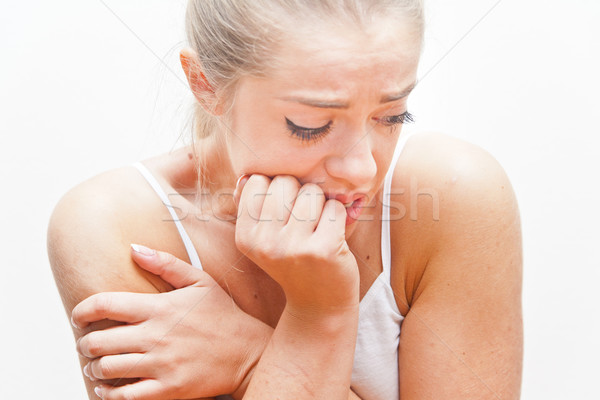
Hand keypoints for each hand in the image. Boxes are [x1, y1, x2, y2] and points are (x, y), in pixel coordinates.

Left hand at [71, 246, 270, 399]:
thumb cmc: (222, 315)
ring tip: (97, 365)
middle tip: (88, 344)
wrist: (248, 352)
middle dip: (85, 343)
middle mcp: (156, 335)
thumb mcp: (200, 281)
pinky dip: (108, 393)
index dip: (82, 311)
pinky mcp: (167, 389)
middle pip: (98, 341)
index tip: (79, 317)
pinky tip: (108, 387)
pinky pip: (124, 396)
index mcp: (160, 307)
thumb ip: (165, 263)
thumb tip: (133, 248)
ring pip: (107, 369)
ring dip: (95, 367)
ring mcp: (161, 364)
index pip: (105, 304)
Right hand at [234, 174, 359, 314]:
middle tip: (304, 222)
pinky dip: (339, 217)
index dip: (276, 190)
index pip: (257, 181)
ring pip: (312, 192)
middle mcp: (265, 243)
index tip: (283, 213)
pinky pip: (335, 207)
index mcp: (245, 237)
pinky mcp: (323, 250)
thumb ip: (253, 207)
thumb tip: (247, 175)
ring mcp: (294, 248)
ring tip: (317, 229)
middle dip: (300, 193)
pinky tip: (333, 236)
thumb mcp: (265, 239)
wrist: (320, 305)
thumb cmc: (294, 262)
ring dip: (321, 204)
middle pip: (285, 182)